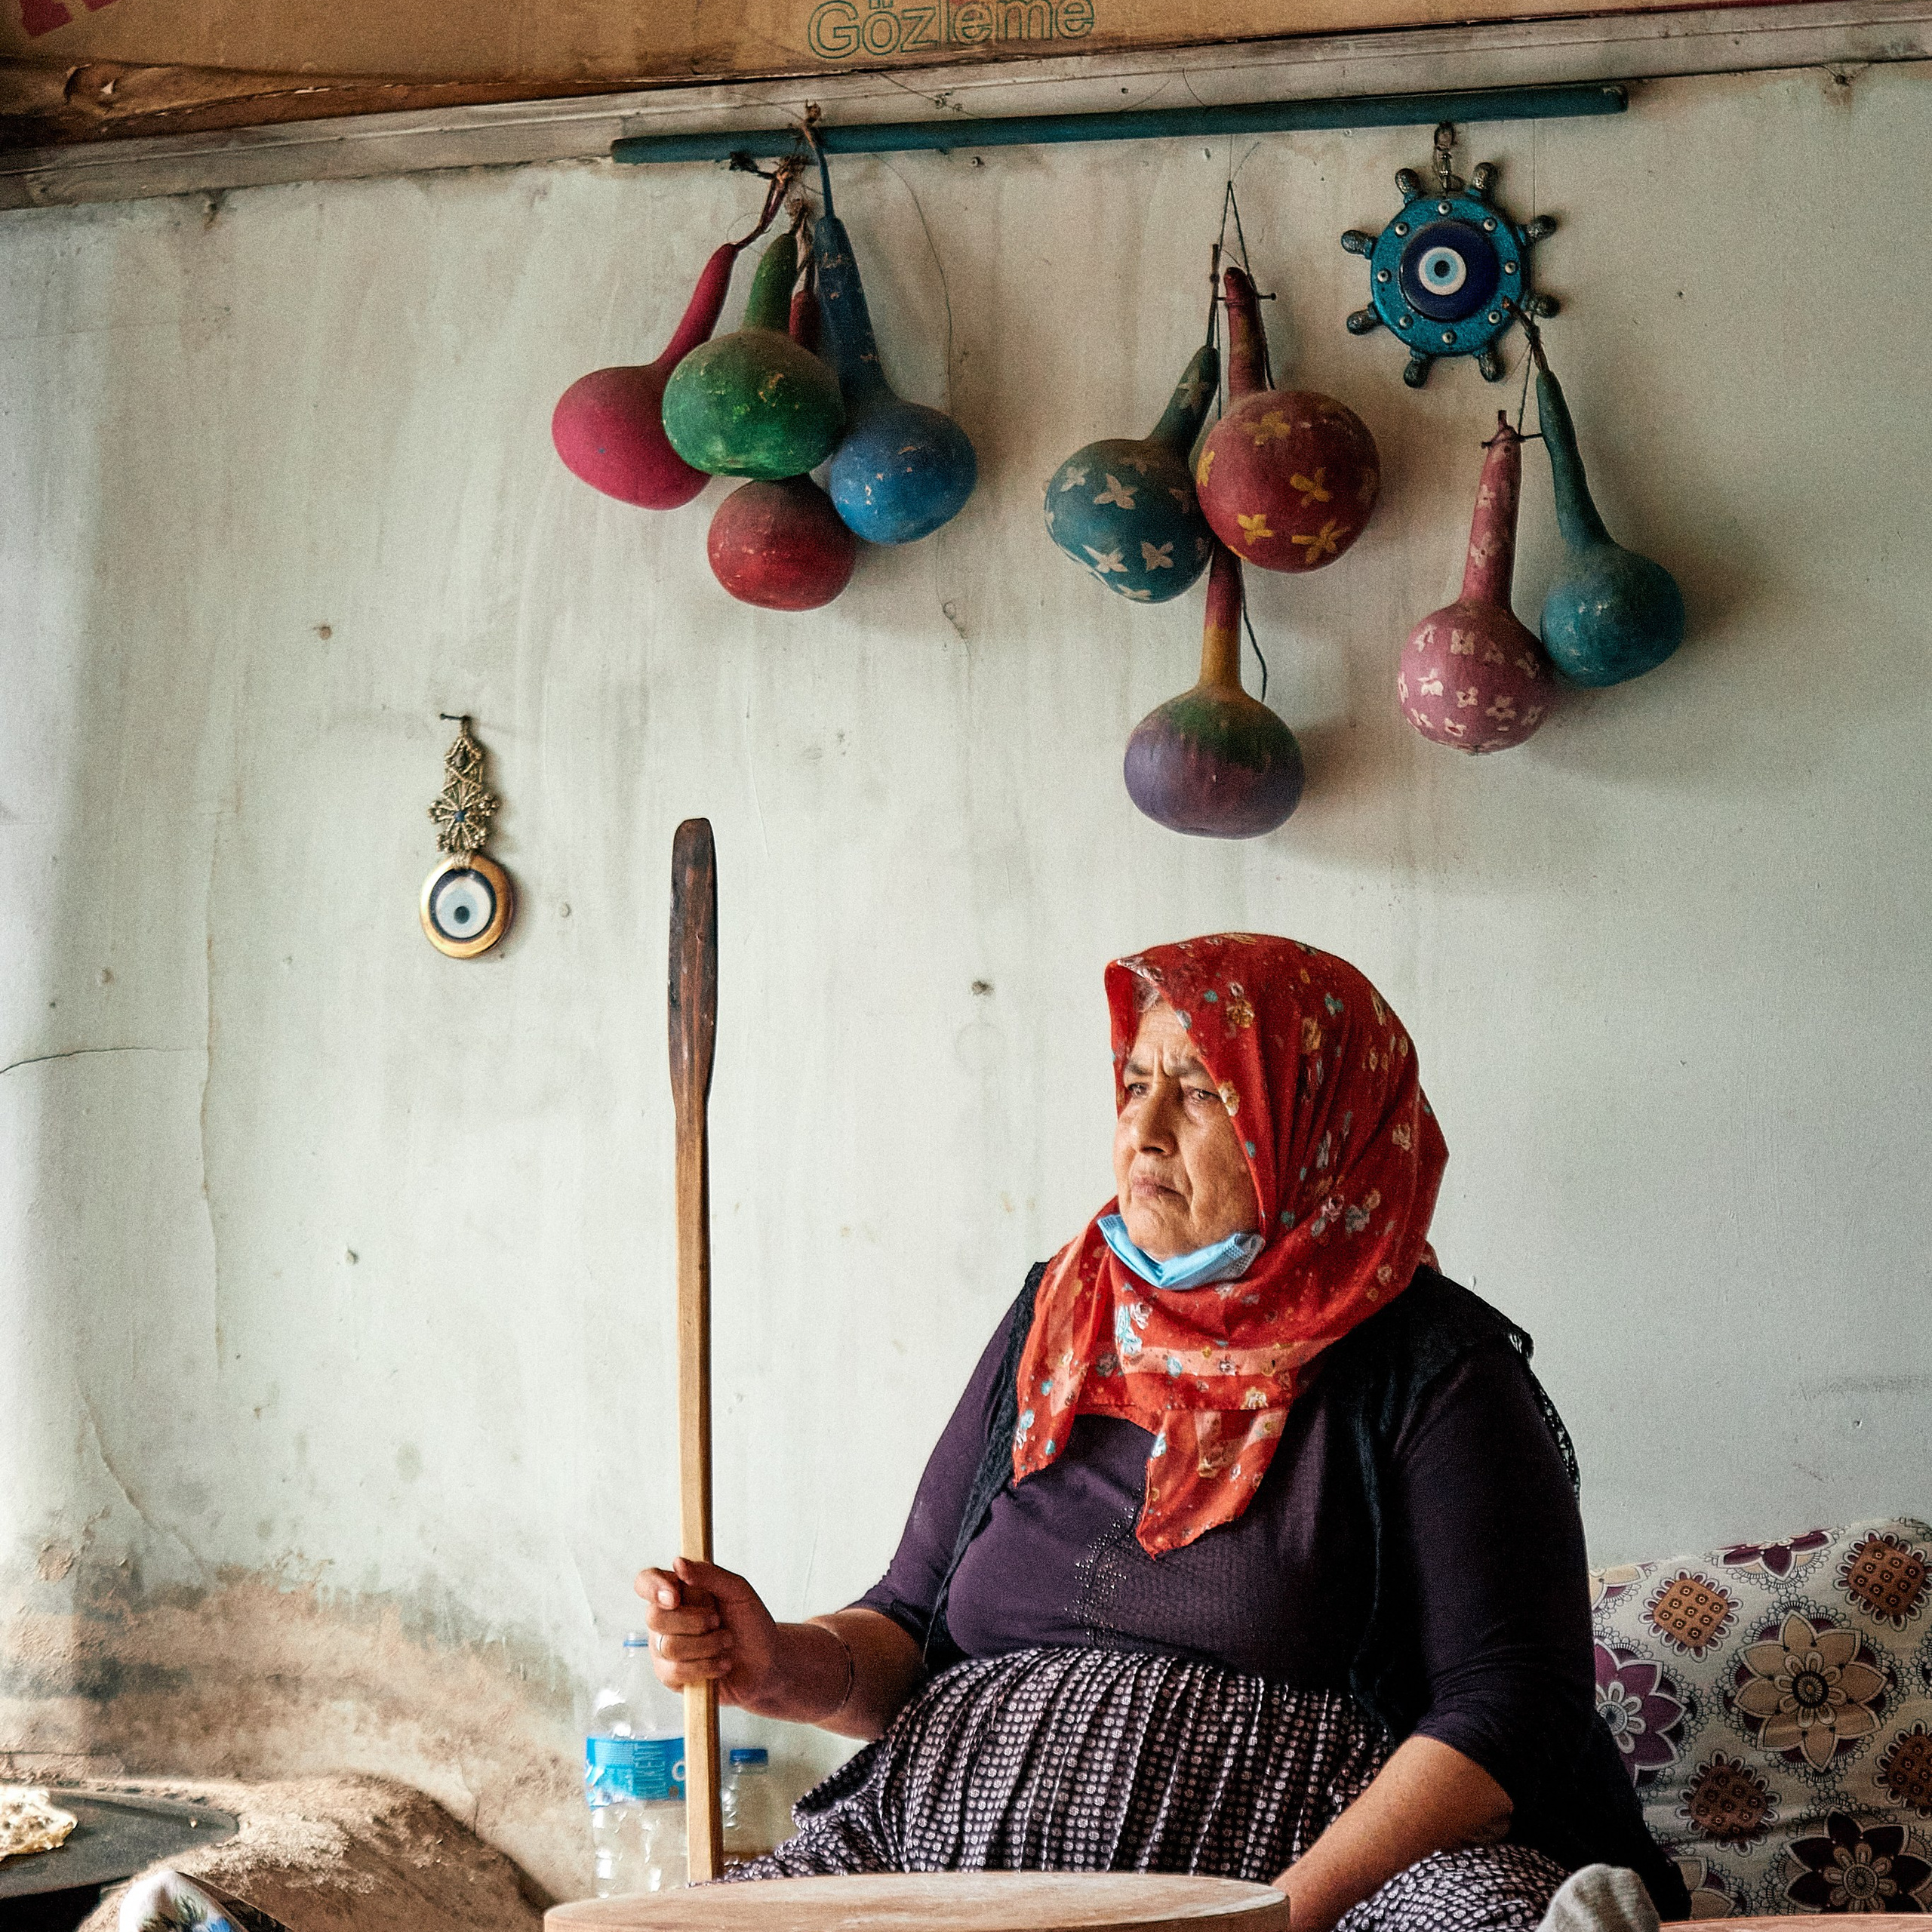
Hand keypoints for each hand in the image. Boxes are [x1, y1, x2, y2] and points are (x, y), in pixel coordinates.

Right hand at [634, 1557, 781, 1710]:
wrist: (766, 1663)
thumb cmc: (750, 1623)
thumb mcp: (737, 1591)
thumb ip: (709, 1575)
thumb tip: (678, 1564)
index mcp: (677, 1592)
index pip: (645, 1582)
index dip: (653, 1588)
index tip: (675, 1596)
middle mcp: (665, 1619)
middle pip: (654, 1617)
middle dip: (695, 1622)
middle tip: (718, 1622)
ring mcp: (664, 1649)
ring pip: (669, 1646)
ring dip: (707, 1645)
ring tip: (726, 1643)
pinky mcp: (670, 1676)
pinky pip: (676, 1671)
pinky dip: (706, 1666)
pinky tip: (721, 1664)